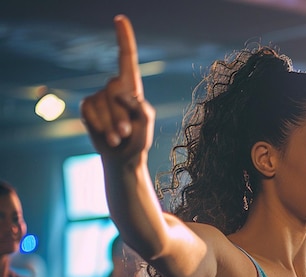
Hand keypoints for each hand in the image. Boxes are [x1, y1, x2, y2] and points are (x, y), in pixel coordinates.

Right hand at [80, 15, 154, 163]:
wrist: (123, 157)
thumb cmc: (138, 139)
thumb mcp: (146, 122)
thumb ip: (140, 106)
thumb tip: (121, 97)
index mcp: (131, 88)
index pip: (126, 59)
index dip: (123, 39)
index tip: (119, 19)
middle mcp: (114, 88)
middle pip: (114, 89)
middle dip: (121, 114)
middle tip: (126, 133)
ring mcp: (99, 97)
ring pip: (102, 103)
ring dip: (111, 125)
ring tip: (118, 138)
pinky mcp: (88, 107)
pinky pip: (89, 111)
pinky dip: (99, 126)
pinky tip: (106, 136)